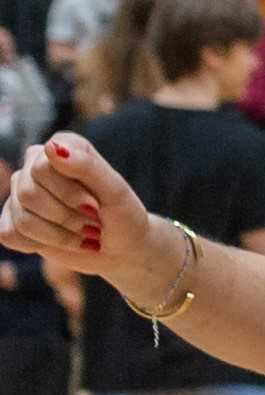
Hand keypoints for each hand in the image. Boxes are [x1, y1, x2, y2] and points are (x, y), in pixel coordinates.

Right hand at [1, 132, 159, 271]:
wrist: (123, 248)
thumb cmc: (123, 215)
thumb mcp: (115, 191)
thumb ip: (87, 166)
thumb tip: (51, 147)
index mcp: (62, 146)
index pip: (42, 168)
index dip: (69, 194)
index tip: (95, 207)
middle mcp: (35, 165)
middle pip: (28, 193)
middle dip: (67, 217)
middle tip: (93, 223)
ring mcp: (21, 192)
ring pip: (22, 218)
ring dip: (60, 236)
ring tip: (83, 233)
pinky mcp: (14, 220)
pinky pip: (9, 235)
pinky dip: (40, 245)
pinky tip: (62, 240)